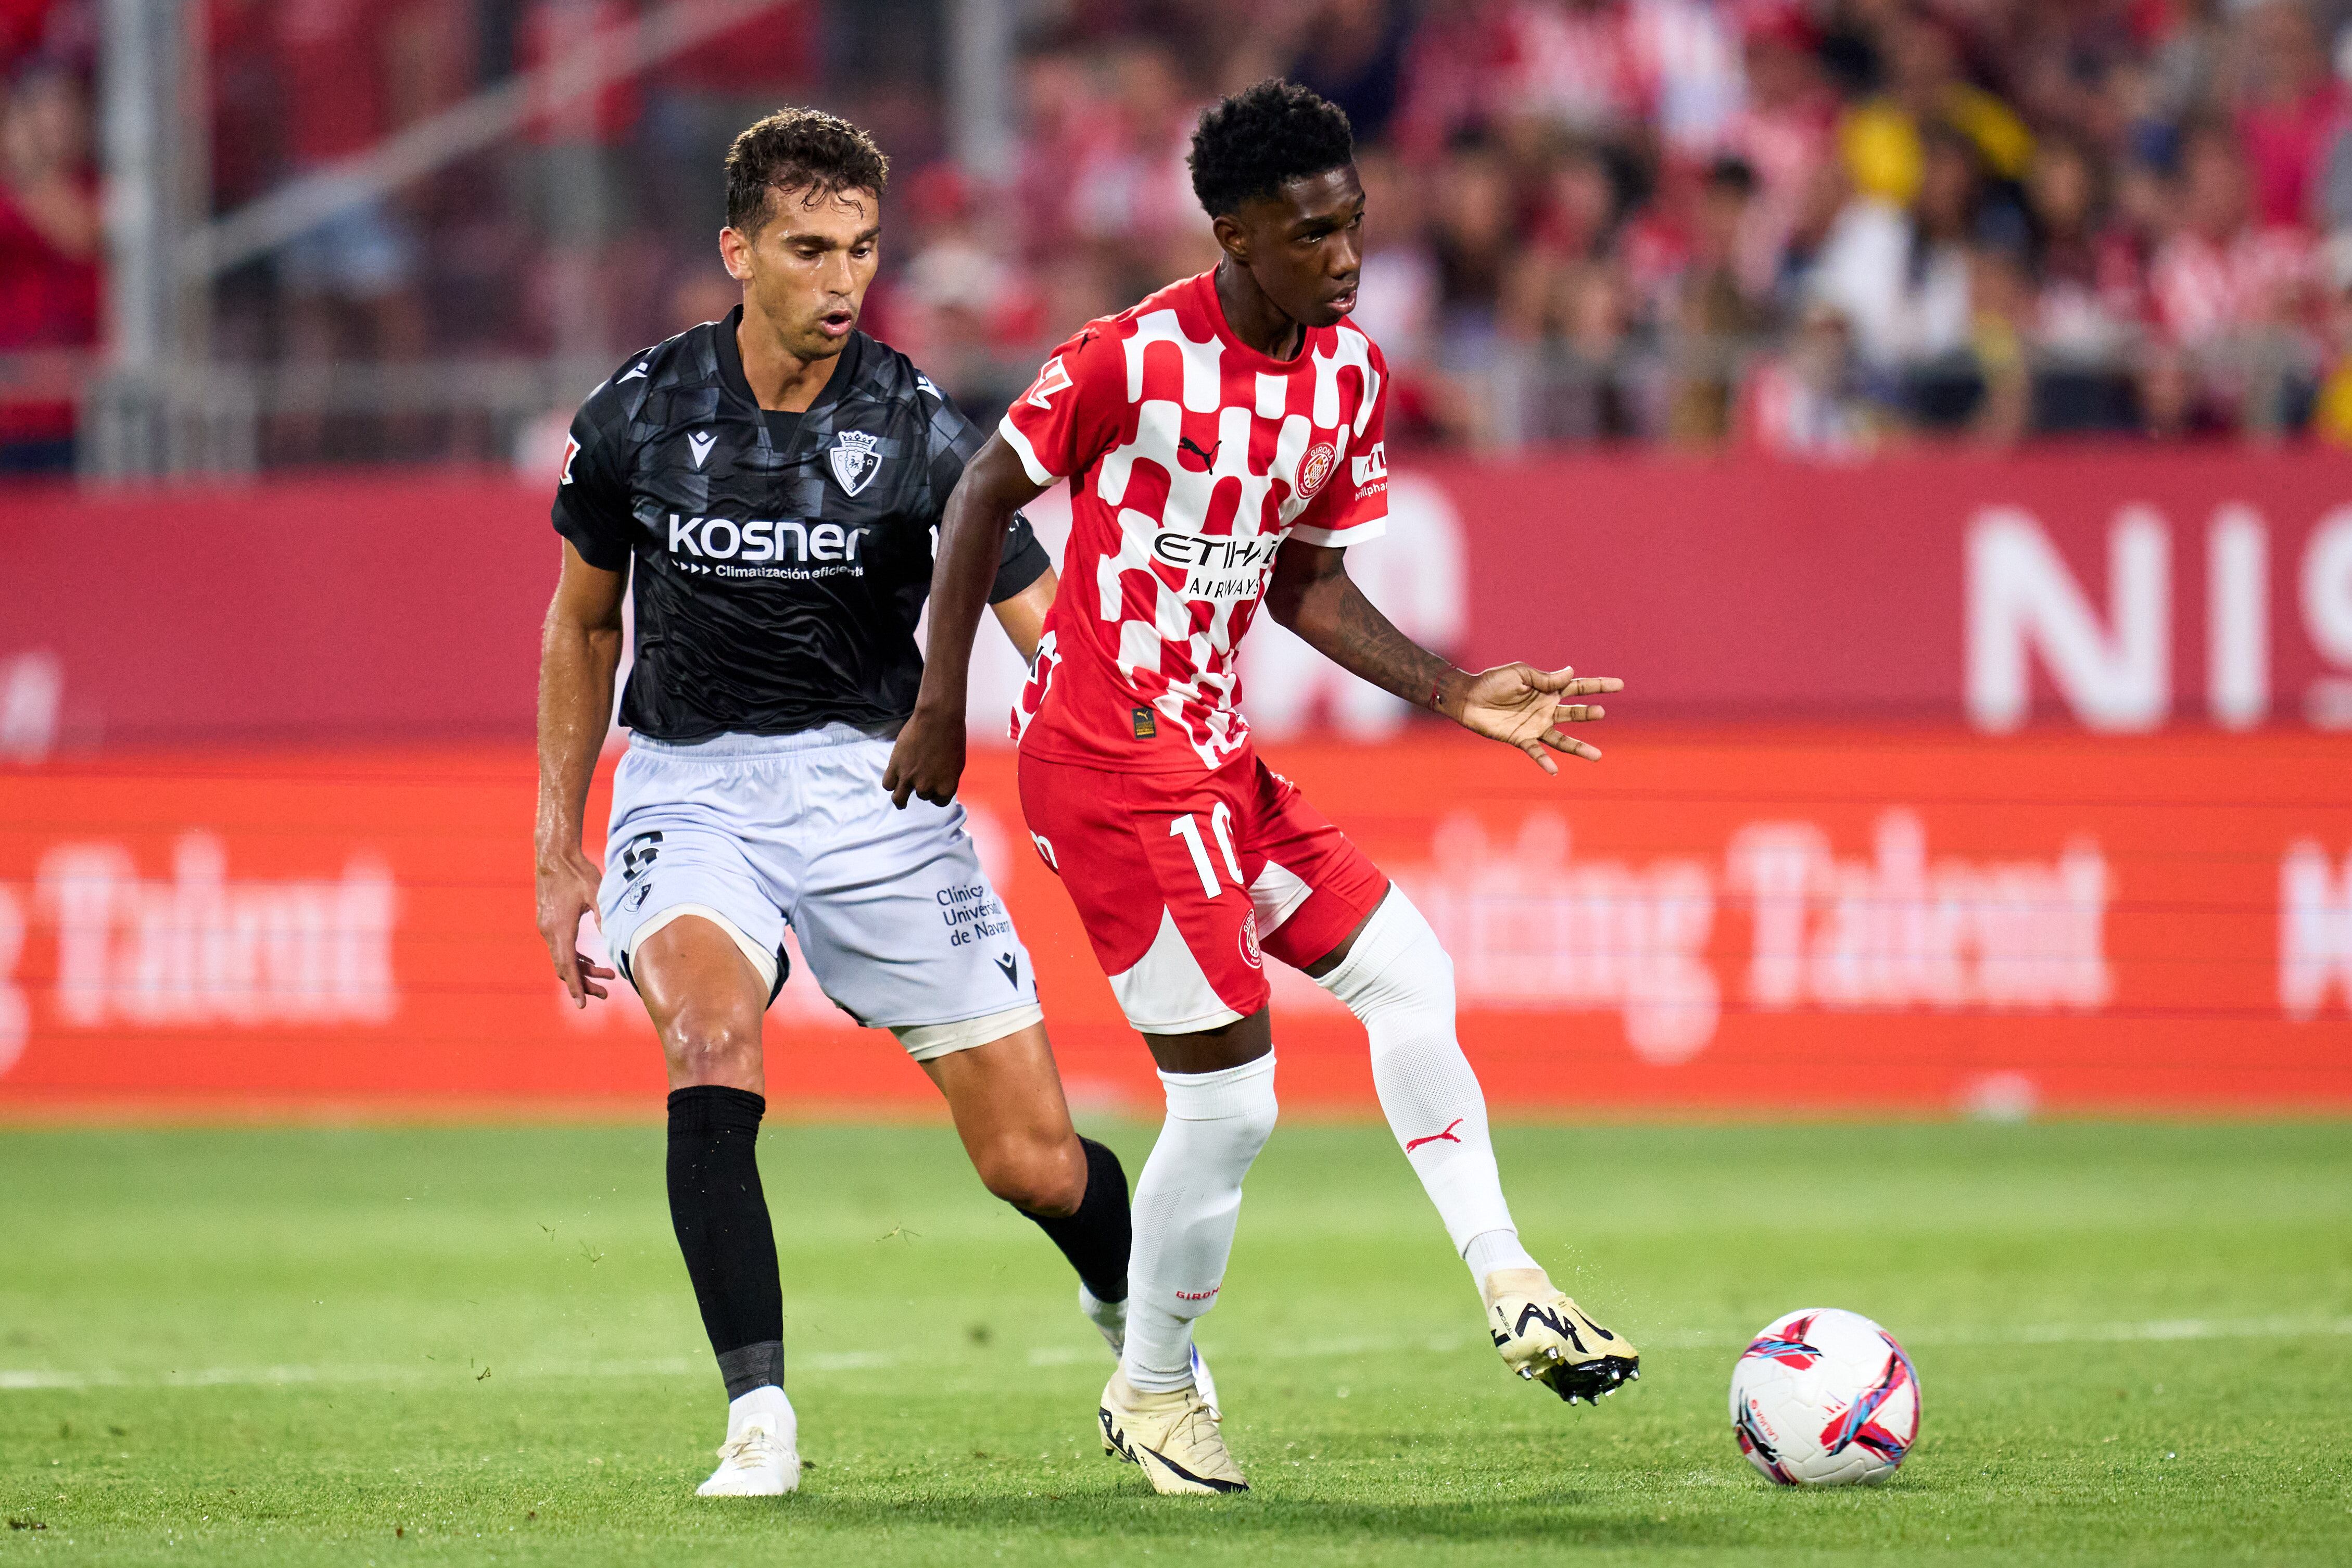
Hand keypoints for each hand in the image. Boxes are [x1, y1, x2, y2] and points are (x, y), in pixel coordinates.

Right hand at [535, 843, 613, 1006]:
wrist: (554, 855)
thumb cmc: (577, 872)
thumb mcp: (596, 894)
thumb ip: (604, 917)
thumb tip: (613, 939)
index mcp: (560, 928)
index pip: (567, 966)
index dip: (576, 987)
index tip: (582, 1005)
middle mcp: (549, 931)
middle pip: (565, 968)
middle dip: (584, 984)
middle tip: (605, 994)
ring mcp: (547, 927)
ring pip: (563, 959)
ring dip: (582, 970)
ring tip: (607, 977)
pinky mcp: (548, 922)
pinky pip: (561, 948)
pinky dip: (575, 958)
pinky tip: (591, 961)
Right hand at [884, 704, 966, 807]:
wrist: (938, 718)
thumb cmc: (952, 737)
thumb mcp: (957, 764)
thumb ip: (946, 779)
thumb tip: (937, 786)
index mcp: (946, 788)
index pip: (939, 801)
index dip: (936, 794)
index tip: (935, 787)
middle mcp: (927, 787)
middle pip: (922, 796)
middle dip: (923, 787)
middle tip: (922, 776)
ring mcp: (909, 778)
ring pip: (899, 798)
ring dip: (901, 797)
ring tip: (900, 799)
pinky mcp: (895, 767)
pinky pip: (888, 784)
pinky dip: (891, 784)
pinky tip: (893, 782)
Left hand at [1452, 664, 1621, 774]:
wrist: (1469, 698)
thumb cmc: (1493, 682)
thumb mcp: (1520, 674)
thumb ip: (1544, 678)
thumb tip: (1571, 672)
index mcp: (1548, 689)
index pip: (1578, 687)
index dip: (1599, 686)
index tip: (1620, 685)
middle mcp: (1546, 709)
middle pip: (1575, 713)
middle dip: (1588, 714)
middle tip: (1601, 714)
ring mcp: (1536, 726)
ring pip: (1562, 739)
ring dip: (1579, 747)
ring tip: (1597, 756)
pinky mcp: (1521, 739)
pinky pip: (1536, 752)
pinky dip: (1545, 761)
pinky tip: (1555, 770)